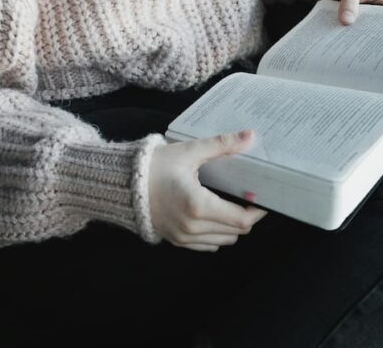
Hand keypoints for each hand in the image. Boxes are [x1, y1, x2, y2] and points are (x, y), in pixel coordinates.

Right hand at [148, 129, 267, 251]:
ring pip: (223, 240)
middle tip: (249, 197)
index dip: (258, 211)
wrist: (120, 183)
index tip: (262, 197)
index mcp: (198, 206)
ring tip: (234, 205)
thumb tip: (250, 136)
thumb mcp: (189, 151)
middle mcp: (192, 227)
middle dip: (248, 217)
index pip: (241, 220)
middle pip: (236, 232)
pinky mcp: (176, 240)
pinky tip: (215, 215)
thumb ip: (222, 145)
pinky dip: (217, 234)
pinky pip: (207, 245)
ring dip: (233, 226)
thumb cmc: (155, 165)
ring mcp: (183, 237)